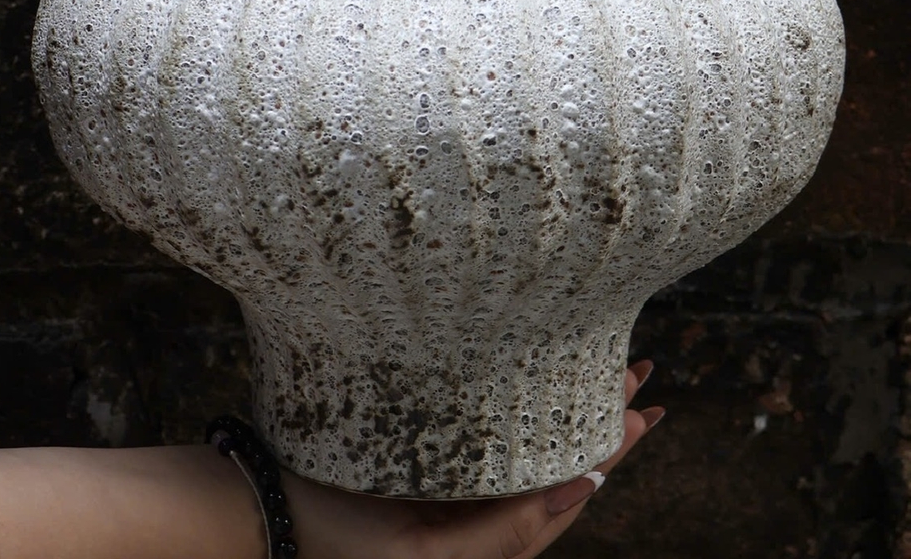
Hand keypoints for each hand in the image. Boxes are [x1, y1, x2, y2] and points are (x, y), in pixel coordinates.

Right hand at [283, 360, 662, 558]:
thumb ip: (503, 534)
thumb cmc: (339, 534)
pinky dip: (520, 414)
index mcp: (485, 544)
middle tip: (636, 376)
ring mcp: (453, 489)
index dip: (608, 452)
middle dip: (600, 425)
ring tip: (602, 374)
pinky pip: (490, 444)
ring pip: (527, 452)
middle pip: (555, 469)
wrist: (271, 511)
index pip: (563, 495)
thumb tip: (583, 488)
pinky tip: (532, 390)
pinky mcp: (430, 466)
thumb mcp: (425, 552)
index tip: (642, 411)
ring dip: (565, 413)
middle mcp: (477, 517)